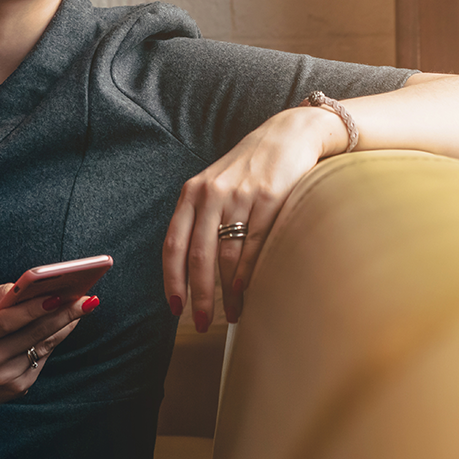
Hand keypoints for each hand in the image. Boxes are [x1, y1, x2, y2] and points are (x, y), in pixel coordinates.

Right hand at [0, 283, 96, 411]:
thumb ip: (1, 295)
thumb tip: (33, 286)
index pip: (6, 322)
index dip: (33, 309)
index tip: (59, 295)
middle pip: (33, 335)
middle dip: (63, 315)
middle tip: (86, 299)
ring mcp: (3, 378)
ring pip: (43, 348)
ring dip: (65, 326)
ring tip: (82, 307)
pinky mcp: (16, 389)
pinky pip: (41, 360)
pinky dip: (54, 341)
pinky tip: (65, 325)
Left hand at [162, 106, 344, 328]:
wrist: (286, 136)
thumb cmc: (247, 169)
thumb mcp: (213, 187)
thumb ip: (199, 219)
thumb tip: (188, 270)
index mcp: (191, 194)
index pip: (173, 244)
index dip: (171, 280)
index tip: (175, 308)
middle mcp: (210, 195)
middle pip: (198, 256)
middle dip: (198, 296)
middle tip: (202, 323)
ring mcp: (240, 197)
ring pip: (226, 256)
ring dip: (227, 293)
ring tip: (232, 315)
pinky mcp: (269, 199)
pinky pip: (253, 245)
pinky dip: (247, 273)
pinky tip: (245, 292)